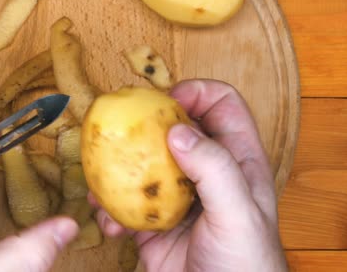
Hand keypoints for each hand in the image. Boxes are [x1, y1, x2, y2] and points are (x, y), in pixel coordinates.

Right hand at [90, 80, 287, 271]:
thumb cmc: (245, 266)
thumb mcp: (238, 214)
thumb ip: (214, 168)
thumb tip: (177, 131)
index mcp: (236, 161)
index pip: (221, 105)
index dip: (196, 91)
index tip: (165, 99)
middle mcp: (204, 172)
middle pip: (173, 127)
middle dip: (144, 124)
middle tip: (120, 129)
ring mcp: (175, 198)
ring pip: (141, 164)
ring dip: (116, 168)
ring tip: (100, 175)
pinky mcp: (152, 224)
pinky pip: (123, 205)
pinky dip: (109, 209)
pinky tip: (107, 220)